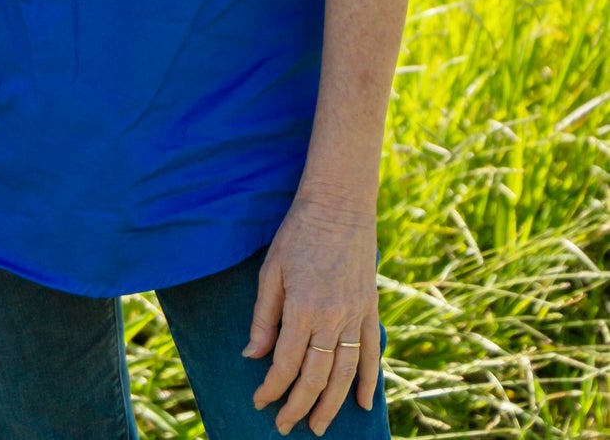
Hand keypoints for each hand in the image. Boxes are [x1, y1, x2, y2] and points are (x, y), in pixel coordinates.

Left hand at [244, 192, 381, 435]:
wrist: (339, 206)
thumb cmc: (297, 233)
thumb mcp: (271, 270)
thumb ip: (264, 316)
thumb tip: (252, 355)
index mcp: (303, 309)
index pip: (285, 363)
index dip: (272, 388)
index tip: (260, 401)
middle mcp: (332, 319)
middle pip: (315, 376)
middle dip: (298, 405)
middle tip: (285, 426)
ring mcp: (355, 316)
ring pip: (344, 374)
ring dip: (331, 404)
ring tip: (318, 426)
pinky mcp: (370, 310)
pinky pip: (371, 354)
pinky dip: (368, 382)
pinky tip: (363, 404)